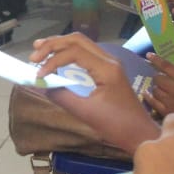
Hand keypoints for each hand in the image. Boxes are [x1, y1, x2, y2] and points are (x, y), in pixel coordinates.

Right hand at [31, 32, 160, 153]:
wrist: (140, 134)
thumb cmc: (116, 126)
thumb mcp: (86, 113)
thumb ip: (62, 97)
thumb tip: (42, 85)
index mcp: (106, 68)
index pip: (74, 52)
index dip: (52, 60)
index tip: (38, 74)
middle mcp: (109, 60)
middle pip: (77, 40)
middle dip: (53, 44)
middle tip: (34, 54)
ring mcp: (110, 63)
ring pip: (82, 44)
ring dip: (60, 45)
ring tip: (40, 50)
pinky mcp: (108, 70)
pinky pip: (86, 54)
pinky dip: (68, 53)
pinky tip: (57, 60)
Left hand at [145, 53, 173, 120]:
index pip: (168, 67)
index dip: (157, 60)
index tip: (149, 55)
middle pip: (158, 78)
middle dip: (158, 77)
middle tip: (161, 79)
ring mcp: (171, 102)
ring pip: (154, 90)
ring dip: (156, 88)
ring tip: (160, 89)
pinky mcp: (167, 113)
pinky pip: (152, 102)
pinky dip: (149, 97)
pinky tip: (147, 95)